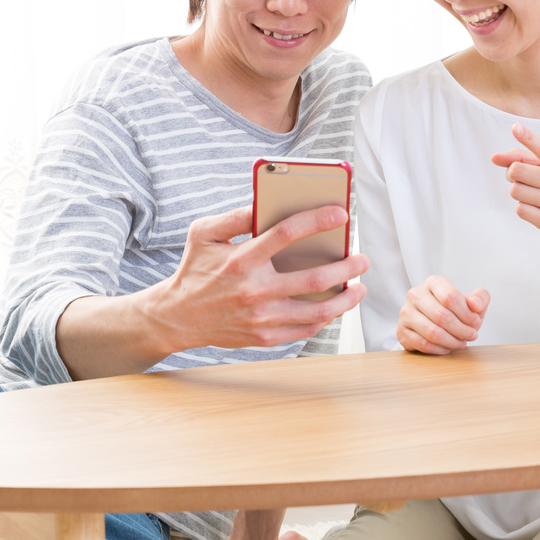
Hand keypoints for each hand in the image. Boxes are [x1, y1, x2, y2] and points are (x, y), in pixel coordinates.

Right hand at [146, 205, 368, 353]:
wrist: (176, 317)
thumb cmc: (194, 269)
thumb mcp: (204, 234)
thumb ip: (236, 216)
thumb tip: (268, 201)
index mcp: (241, 259)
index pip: (285, 234)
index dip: (316, 220)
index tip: (341, 214)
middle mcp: (254, 290)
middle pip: (314, 278)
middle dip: (347, 267)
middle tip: (362, 259)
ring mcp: (261, 318)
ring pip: (317, 311)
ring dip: (346, 298)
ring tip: (359, 286)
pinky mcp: (264, 337)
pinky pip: (305, 329)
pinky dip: (325, 317)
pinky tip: (335, 306)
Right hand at [398, 275, 489, 354]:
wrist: (436, 324)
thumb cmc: (456, 311)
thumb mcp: (473, 302)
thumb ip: (480, 298)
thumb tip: (474, 304)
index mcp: (433, 282)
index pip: (450, 297)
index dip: (466, 313)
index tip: (476, 322)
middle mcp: (416, 294)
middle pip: (441, 316)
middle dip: (461, 330)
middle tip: (472, 336)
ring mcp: (406, 312)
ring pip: (432, 332)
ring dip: (452, 341)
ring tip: (462, 343)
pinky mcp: (401, 331)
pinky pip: (423, 344)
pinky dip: (440, 349)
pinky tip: (448, 348)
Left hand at [490, 123, 539, 303]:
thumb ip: (523, 158)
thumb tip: (495, 158)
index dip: (528, 137)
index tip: (515, 127)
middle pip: (517, 171)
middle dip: (513, 174)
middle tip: (524, 179)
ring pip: (515, 190)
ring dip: (518, 192)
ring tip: (534, 195)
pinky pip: (520, 209)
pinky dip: (523, 208)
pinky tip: (538, 210)